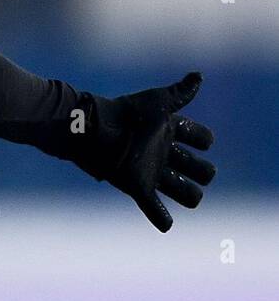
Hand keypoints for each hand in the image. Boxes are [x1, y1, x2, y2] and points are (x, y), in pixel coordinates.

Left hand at [86, 73, 215, 231]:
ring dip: (189, 195)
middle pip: (198, 169)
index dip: (204, 139)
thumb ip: (180, 92)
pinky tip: (166, 225)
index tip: (200, 138)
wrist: (96, 129)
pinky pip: (152, 207)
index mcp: (169, 132)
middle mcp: (164, 153)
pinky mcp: (137, 186)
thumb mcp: (157, 102)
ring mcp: (151, 171)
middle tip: (194, 167)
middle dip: (203, 170)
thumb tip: (199, 76)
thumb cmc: (126, 113)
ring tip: (189, 194)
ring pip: (183, 191)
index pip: (201, 139)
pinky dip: (160, 218)